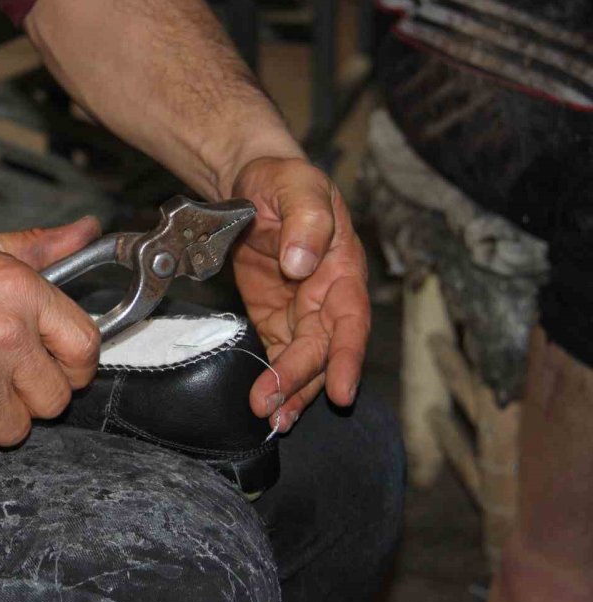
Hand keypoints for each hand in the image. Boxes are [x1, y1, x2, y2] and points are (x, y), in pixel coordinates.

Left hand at [231, 157, 369, 430]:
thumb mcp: (297, 185)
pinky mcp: (277, 320)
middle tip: (272, 408)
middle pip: (322, 349)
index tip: (342, 390)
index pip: (351, 319)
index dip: (347, 357)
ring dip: (289, 392)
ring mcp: (303, 312)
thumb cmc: (283, 181)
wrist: (251, 183)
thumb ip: (306, 221)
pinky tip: (269, 407)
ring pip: (305, 362)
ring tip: (271, 419)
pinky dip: (278, 384)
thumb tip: (302, 261)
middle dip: (300, 381)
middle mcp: (328, 297)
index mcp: (342, 267)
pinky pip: (282, 358)